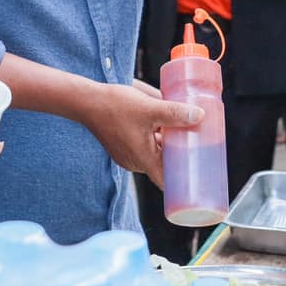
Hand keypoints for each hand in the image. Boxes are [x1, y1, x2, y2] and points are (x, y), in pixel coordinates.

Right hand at [84, 80, 202, 185]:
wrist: (86, 101)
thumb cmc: (115, 106)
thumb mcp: (149, 108)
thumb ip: (174, 113)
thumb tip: (199, 115)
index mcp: (143, 159)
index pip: (166, 182)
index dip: (183, 183)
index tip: (199, 178)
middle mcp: (134, 162)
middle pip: (162, 166)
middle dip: (180, 158)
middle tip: (199, 148)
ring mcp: (127, 155)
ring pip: (154, 155)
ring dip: (167, 147)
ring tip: (185, 134)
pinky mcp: (122, 146)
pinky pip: (144, 148)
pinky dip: (155, 141)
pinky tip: (163, 126)